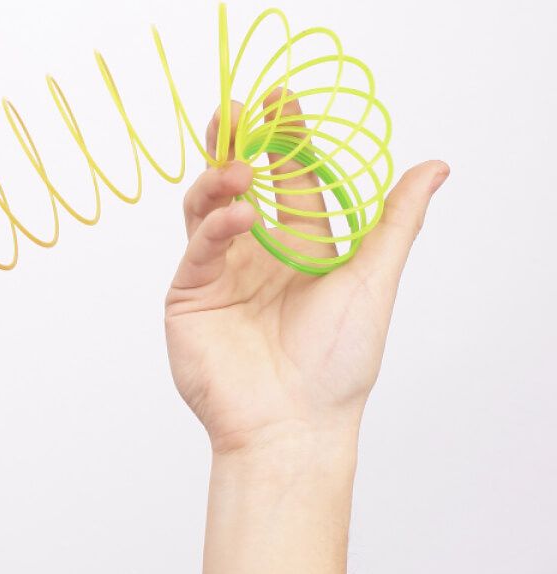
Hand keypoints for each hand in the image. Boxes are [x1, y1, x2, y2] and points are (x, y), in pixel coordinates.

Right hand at [165, 96, 448, 452]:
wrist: (290, 423)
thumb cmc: (337, 363)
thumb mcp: (373, 280)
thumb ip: (394, 220)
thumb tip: (435, 167)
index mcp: (300, 248)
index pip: (288, 178)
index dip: (284, 138)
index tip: (280, 98)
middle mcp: (256, 254)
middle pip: (238, 183)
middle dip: (232, 144)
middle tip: (233, 110)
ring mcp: (218, 273)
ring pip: (207, 207)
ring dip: (218, 180)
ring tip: (236, 167)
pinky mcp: (188, 295)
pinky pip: (198, 247)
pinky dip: (215, 226)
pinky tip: (240, 217)